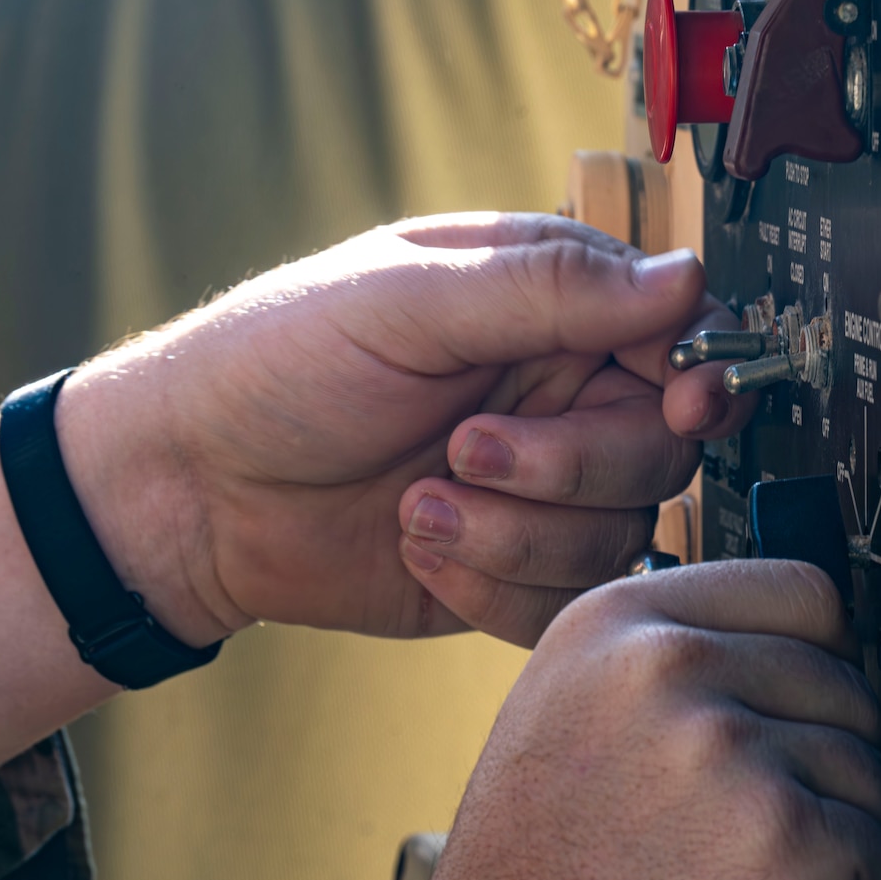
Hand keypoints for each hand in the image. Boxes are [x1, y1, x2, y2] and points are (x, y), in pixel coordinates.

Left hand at [59, 213, 718, 646]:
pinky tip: (420, 545)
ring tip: (420, 500)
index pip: (678, 333)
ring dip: (513, 532)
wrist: (186, 496)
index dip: (695, 376)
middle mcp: (560, 394)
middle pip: (661, 449)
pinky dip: (492, 588)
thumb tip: (683, 275)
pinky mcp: (512, 570)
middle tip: (467, 448)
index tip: (680, 404)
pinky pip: (565, 604)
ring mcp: (541, 488)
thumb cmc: (273, 367)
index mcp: (547, 304)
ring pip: (619, 534)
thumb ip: (550, 288)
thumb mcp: (404, 300)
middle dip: (568, 465)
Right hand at [389, 560, 880, 879]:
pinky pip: (880, 857)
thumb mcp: (571, 724)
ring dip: (834, 848)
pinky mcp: (784, 839)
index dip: (816, 668)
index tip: (782, 728)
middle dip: (820, 771)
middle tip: (733, 846)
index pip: (803, 592)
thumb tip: (810, 638)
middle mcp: (668, 664)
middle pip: (846, 686)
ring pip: (869, 773)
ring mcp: (728, 746)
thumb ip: (675, 663)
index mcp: (614, 622)